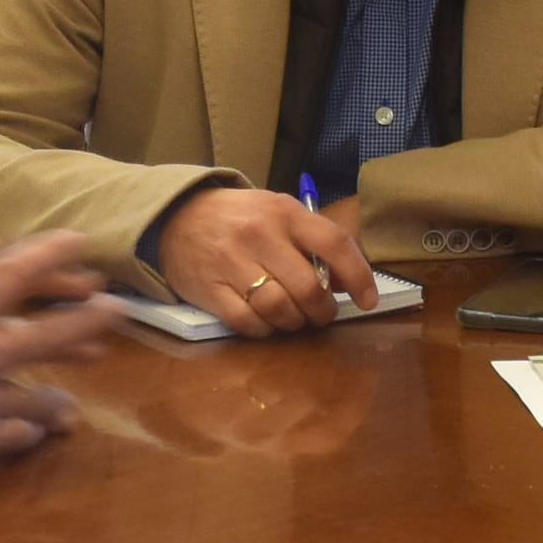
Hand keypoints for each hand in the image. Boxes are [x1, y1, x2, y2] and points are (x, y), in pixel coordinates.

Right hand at [144, 183, 381, 336]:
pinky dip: (264, 330)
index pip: (334, 244)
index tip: (368, 300)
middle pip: (307, 287)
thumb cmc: (239, 217)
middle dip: (322, 311)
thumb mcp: (277, 212)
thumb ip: (312, 241)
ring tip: (294, 319)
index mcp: (284, 212)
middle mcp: (259, 235)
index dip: (358, 276)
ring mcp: (231, 263)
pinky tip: (266, 323)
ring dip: (294, 323)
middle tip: (321, 315)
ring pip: (279, 309)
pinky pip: (247, 322)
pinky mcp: (208, 289)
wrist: (175, 215)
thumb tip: (345, 282)